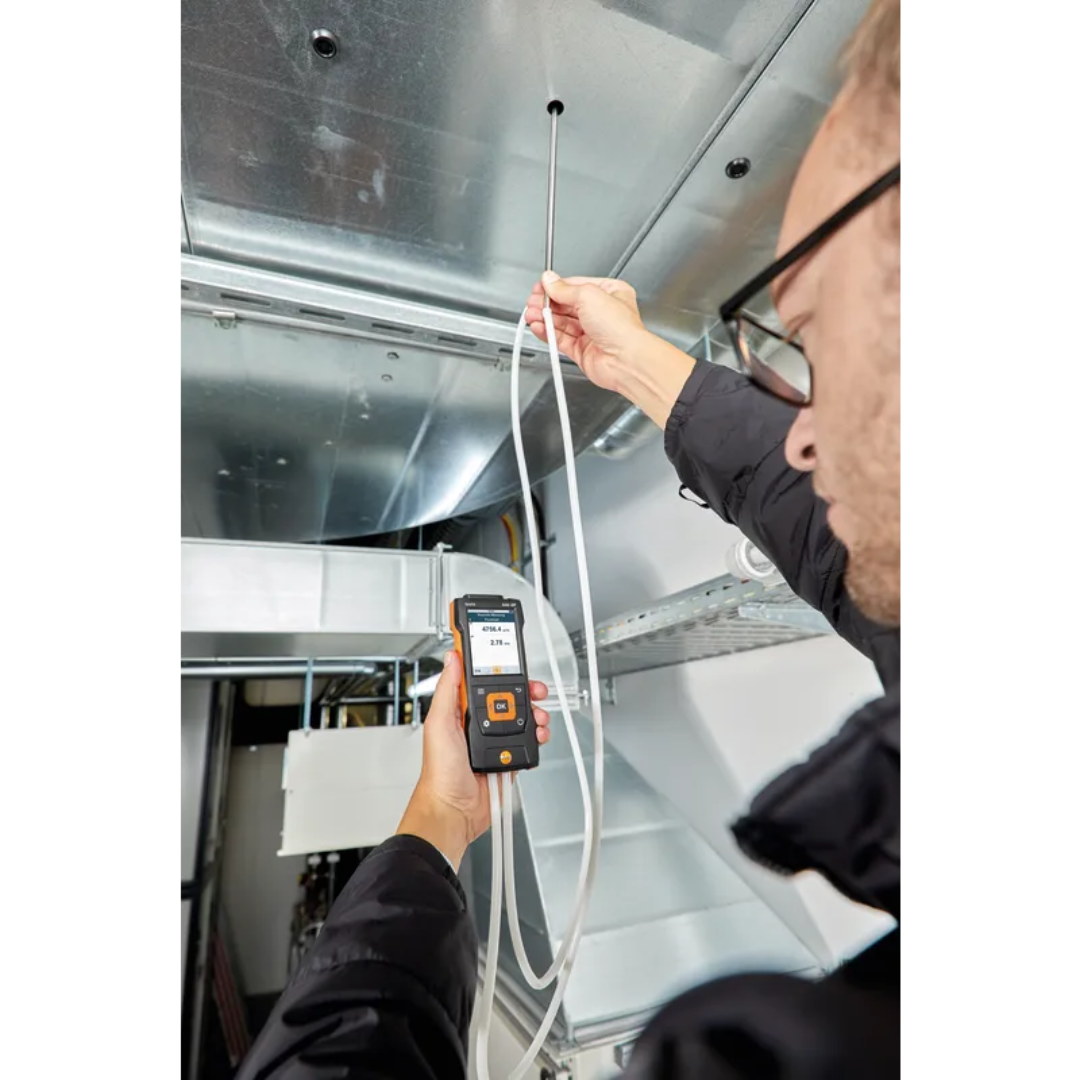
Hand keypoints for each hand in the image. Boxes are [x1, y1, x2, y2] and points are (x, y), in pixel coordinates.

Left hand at [396, 651, 550, 870]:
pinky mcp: (508, 758)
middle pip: (507, 698)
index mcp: (460, 711)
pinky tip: (537, 735)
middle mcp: (478, 724)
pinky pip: (528, 742)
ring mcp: (495, 741)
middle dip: (525, 691)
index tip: (509, 660)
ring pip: (522, 718)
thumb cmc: (439, 772)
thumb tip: (452, 659)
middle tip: (535, 690)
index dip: (496, 669)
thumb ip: (448, 690)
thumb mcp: (440, 723)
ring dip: (535, 713)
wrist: (454, 810)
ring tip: (538, 716)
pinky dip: (537, 736)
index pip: (481, 682)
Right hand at [525, 272, 696, 427]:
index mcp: (609, 293)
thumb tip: (549, 280)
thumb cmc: (621, 328)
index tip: (541, 287)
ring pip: (562, 322)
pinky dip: (548, 333)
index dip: (556, 287)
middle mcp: (601, 313)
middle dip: (548, 303)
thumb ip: (564, 289)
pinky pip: (561, 339)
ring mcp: (592, 333)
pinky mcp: (582, 351)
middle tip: (533, 302)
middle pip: (567, 305)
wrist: (626, 360)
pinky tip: (539, 327)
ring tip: (531, 315)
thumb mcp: (588, 296)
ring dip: (545, 318)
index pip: (576, 286)